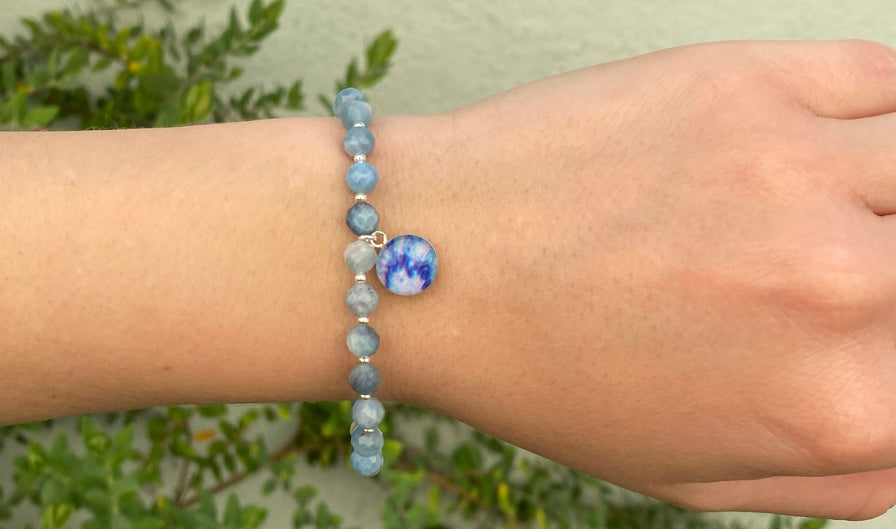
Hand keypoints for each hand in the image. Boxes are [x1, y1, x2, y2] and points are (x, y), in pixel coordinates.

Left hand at [389, 39, 895, 519]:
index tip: (875, 331)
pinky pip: (888, 81)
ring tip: (844, 219)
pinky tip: (840, 151)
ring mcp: (799, 170)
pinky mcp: (750, 82)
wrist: (433, 259)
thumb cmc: (547, 374)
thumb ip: (843, 477)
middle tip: (848, 279)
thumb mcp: (693, 477)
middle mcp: (841, 287)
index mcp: (835, 407)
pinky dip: (886, 118)